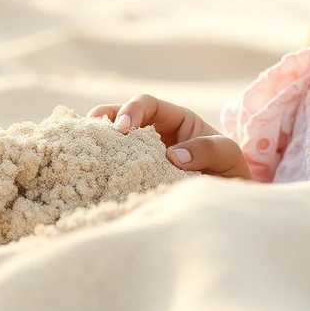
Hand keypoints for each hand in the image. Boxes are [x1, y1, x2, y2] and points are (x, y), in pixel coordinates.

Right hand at [86, 93, 252, 180]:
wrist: (227, 206)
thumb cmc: (229, 174)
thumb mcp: (227, 156)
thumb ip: (207, 150)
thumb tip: (173, 156)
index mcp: (176, 120)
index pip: (148, 104)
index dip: (133, 109)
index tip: (124, 127)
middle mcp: (154, 135)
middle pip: (119, 118)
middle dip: (102, 122)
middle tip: (92, 137)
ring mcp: (140, 158)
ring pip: (110, 144)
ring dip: (94, 145)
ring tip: (80, 154)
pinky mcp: (132, 182)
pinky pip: (111, 171)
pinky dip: (96, 171)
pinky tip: (82, 178)